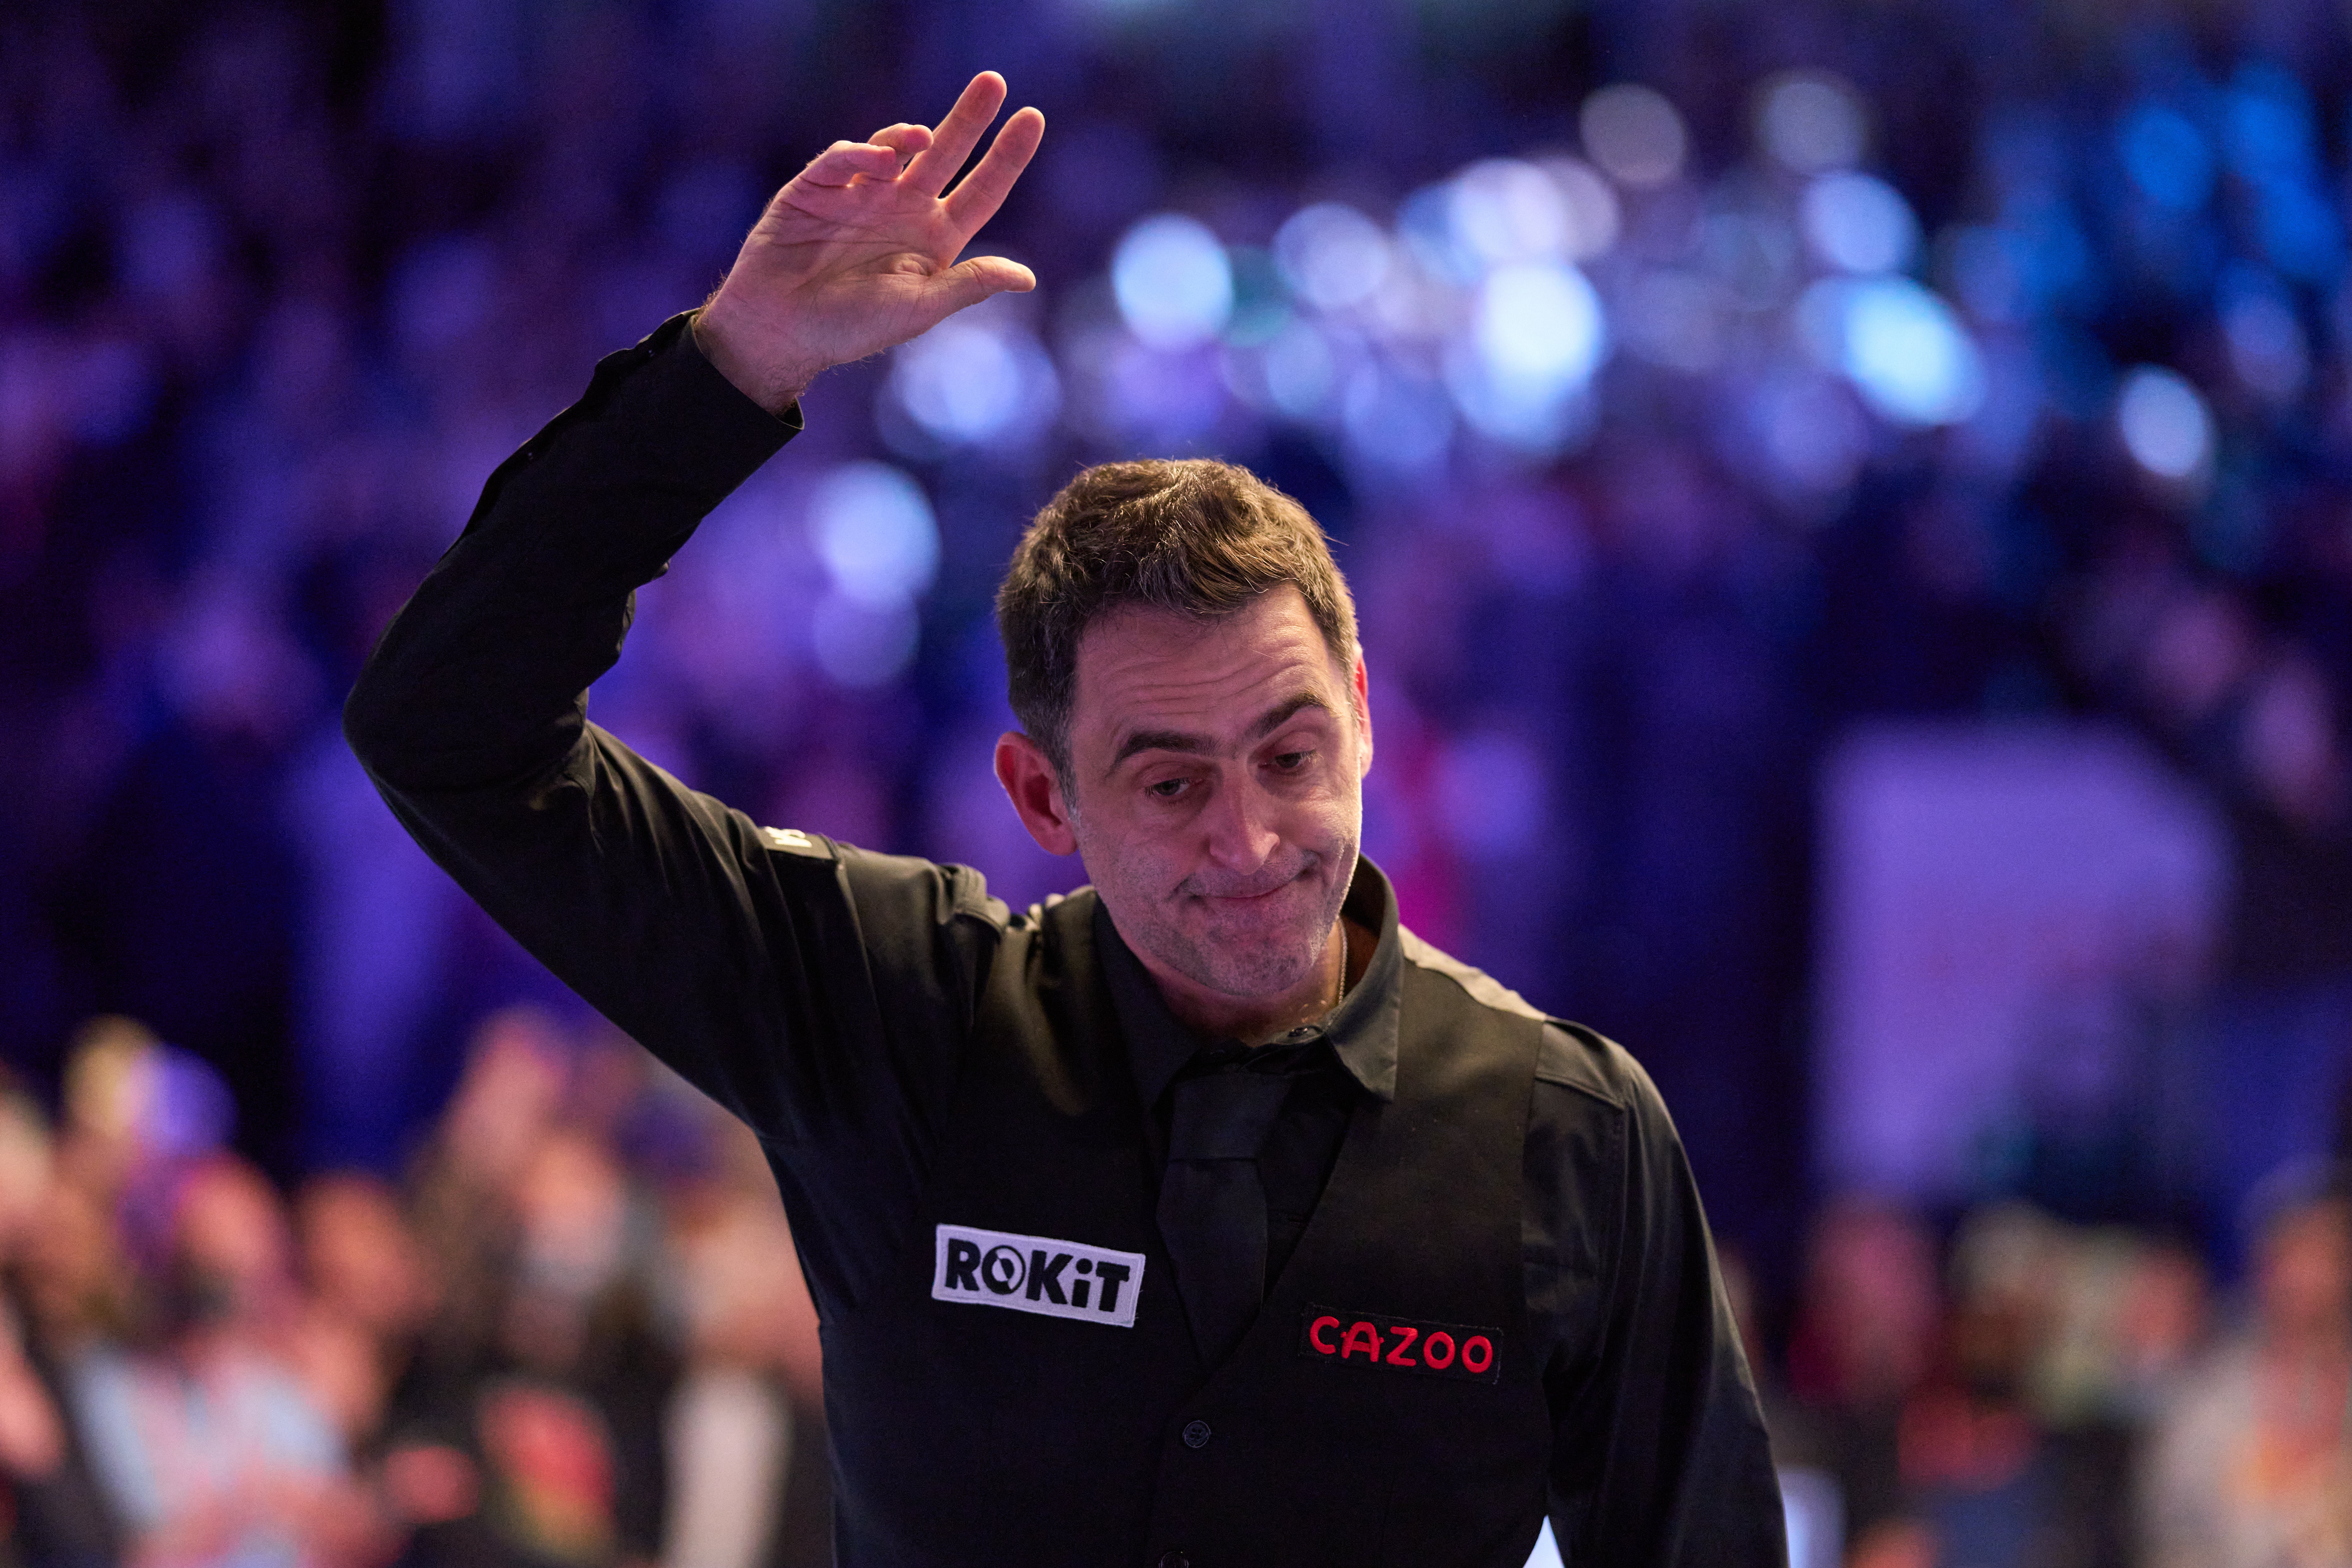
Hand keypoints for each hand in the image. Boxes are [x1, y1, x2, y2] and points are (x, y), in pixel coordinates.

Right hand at [694, 72, 1044, 412]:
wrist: (780, 331)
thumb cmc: (851, 328)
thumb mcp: (919, 308)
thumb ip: (970, 284)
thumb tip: (1028, 278)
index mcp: (934, 240)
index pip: (982, 191)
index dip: (1007, 157)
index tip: (1032, 118)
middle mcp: (902, 210)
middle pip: (946, 154)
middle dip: (969, 118)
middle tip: (994, 81)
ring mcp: (860, 195)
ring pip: (894, 147)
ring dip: (909, 135)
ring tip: (922, 136)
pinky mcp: (817, 188)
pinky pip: (842, 159)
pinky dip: (859, 153)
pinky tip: (876, 160)